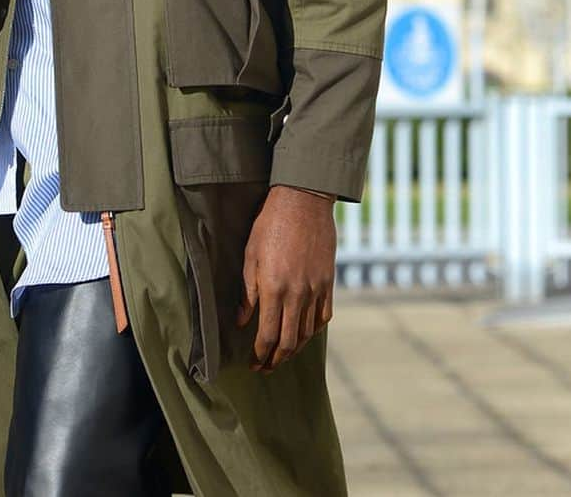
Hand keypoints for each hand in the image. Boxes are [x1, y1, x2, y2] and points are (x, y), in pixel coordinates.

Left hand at [234, 184, 335, 372]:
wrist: (303, 202)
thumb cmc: (269, 225)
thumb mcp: (250, 255)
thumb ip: (247, 292)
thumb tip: (242, 321)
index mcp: (273, 288)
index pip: (268, 334)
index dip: (260, 354)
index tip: (254, 363)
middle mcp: (297, 294)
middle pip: (289, 341)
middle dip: (276, 359)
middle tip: (266, 367)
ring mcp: (316, 289)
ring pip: (308, 333)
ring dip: (295, 349)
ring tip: (283, 355)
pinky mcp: (328, 282)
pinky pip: (324, 316)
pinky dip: (314, 330)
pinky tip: (305, 333)